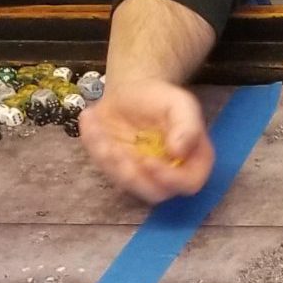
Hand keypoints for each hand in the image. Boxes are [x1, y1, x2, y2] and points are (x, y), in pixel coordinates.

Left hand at [82, 77, 212, 202]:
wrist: (132, 90)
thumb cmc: (160, 97)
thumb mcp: (180, 104)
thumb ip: (187, 126)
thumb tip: (179, 152)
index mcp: (193, 161)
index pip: (188, 183)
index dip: (170, 179)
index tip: (148, 161)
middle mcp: (169, 174)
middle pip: (155, 193)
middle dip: (133, 177)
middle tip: (115, 152)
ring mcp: (142, 175)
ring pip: (126, 184)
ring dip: (109, 161)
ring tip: (98, 128)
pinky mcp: (118, 169)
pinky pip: (104, 167)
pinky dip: (93, 145)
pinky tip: (90, 119)